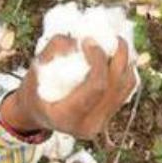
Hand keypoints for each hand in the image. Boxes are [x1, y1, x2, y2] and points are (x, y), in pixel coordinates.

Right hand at [0, 35, 137, 138]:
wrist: (37, 114)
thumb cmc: (34, 89)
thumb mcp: (35, 68)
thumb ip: (57, 49)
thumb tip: (84, 37)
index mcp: (66, 117)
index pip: (96, 86)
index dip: (98, 59)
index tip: (89, 41)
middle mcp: (88, 125)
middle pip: (116, 85)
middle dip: (118, 56)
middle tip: (111, 37)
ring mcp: (101, 124)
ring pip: (127, 86)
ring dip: (125, 61)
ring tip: (115, 44)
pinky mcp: (109, 116)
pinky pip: (127, 89)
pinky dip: (125, 69)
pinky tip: (115, 57)